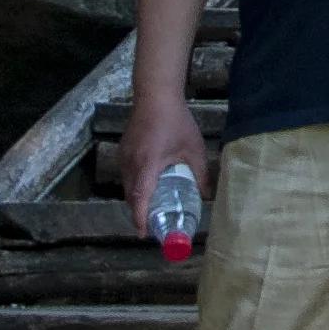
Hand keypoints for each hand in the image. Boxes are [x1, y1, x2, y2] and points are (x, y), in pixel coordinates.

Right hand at [122, 91, 210, 237]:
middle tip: (154, 224)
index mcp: (148, 164)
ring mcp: (124, 157)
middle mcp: (131, 164)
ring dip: (137, 199)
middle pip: (132, 197)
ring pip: (127, 187)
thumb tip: (206, 195)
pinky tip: (148, 186)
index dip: (141, 218)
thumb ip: (200, 174)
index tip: (144, 234)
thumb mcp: (194, 149)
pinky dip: (135, 186)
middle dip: (140, 213)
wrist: (155, 96)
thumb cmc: (176, 122)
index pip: (140, 198)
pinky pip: (126, 176)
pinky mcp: (122, 151)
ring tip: (153, 207)